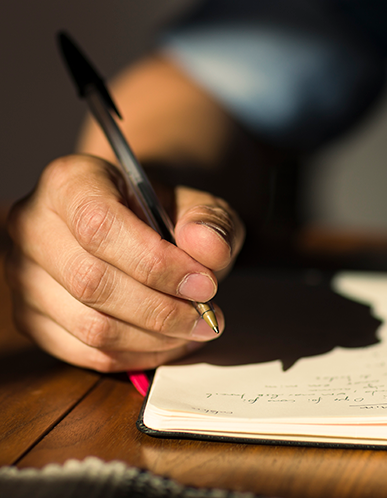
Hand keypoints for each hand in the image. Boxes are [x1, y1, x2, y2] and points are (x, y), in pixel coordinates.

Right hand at [6, 154, 243, 371]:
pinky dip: (134, 356)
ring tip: (193, 328)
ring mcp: (24, 275)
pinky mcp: (31, 316)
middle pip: (91, 282)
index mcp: (68, 182)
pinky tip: (167, 343)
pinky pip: (83, 352)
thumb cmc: (160, 213)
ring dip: (153, 338)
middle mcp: (33, 225)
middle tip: (207, 315)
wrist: (133, 225)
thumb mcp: (195, 205)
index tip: (204, 284)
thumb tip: (209, 249)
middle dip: (161, 309)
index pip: (99, 226)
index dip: (156, 263)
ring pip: (88, 326)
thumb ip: (210, 221)